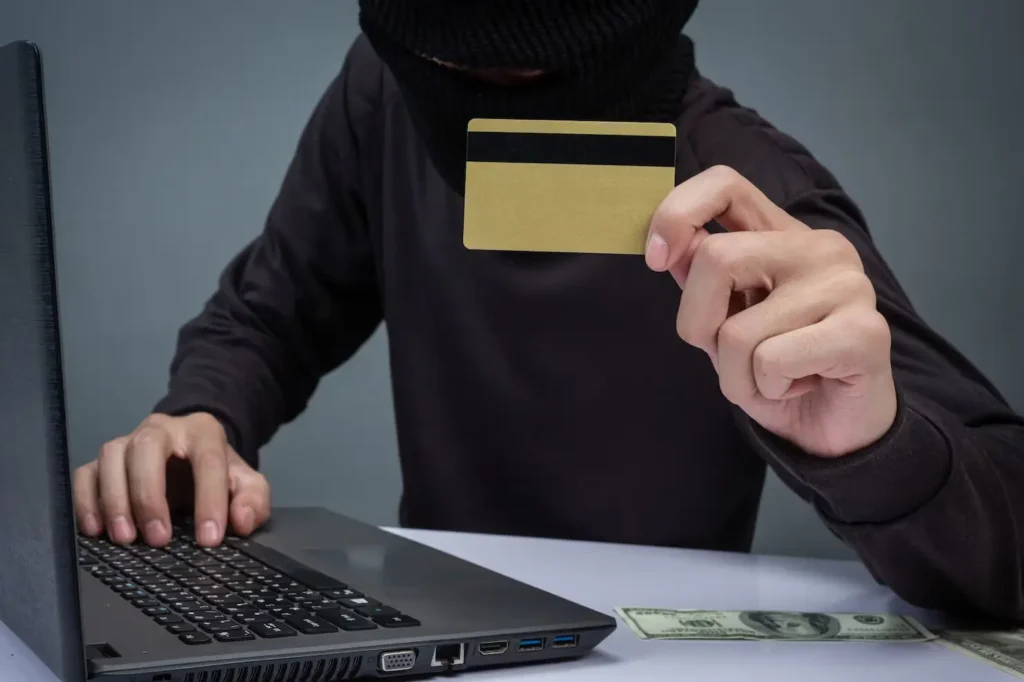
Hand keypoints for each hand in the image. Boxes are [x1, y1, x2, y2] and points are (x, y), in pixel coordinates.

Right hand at [73, 412, 270, 545]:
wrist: (193, 456)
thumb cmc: (219, 475)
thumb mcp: (247, 484)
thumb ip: (253, 500)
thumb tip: (241, 521)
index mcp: (203, 432)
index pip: (207, 459)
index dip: (209, 500)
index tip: (208, 539)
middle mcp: (162, 429)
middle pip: (146, 447)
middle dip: (150, 494)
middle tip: (159, 538)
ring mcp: (128, 441)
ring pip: (112, 457)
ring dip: (115, 499)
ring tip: (126, 538)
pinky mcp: (104, 461)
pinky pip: (86, 473)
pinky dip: (86, 501)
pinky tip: (96, 530)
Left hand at [645, 166, 896, 457]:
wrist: (835, 428)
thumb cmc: (778, 371)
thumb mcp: (725, 321)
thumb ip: (703, 280)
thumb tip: (672, 248)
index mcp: (781, 234)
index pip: (723, 184)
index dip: (677, 213)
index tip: (656, 260)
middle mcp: (818, 247)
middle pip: (716, 259)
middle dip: (698, 325)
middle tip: (729, 355)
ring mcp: (847, 285)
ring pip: (739, 330)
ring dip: (736, 376)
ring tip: (774, 378)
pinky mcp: (864, 331)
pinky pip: (771, 361)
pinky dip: (767, 389)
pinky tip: (800, 385)